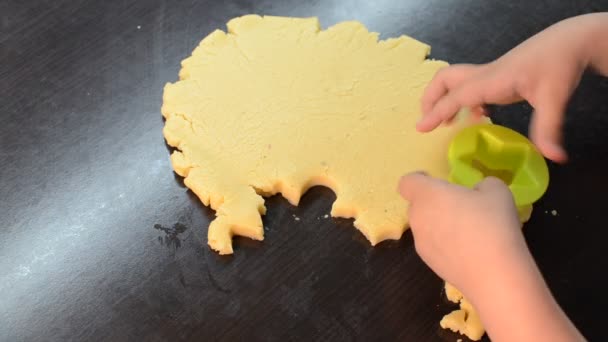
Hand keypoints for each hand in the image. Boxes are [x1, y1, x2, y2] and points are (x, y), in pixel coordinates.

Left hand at [398, 172, 584, 340]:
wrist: (494, 274)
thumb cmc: (492, 223)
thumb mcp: (497, 191)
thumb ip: (483, 185)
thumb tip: (478, 193)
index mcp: (427, 195)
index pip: (407, 182)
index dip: (420, 180)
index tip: (439, 182)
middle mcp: (417, 218)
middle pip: (417, 205)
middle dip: (434, 203)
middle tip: (461, 206)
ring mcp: (421, 243)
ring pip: (425, 227)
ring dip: (439, 224)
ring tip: (469, 231)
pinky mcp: (429, 264)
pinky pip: (433, 246)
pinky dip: (445, 245)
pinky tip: (469, 251)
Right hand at [418, 14, 607, 162]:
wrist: (570, 42)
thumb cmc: (560, 65)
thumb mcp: (555, 98)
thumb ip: (549, 127)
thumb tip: (553, 157)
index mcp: (491, 80)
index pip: (455, 96)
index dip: (435, 112)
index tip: (420, 128)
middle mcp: (484, 75)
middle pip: (444, 80)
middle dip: (430, 99)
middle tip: (426, 121)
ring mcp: (490, 74)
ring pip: (454, 81)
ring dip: (443, 98)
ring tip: (443, 122)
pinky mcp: (497, 77)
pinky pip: (469, 87)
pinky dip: (463, 102)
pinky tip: (475, 116)